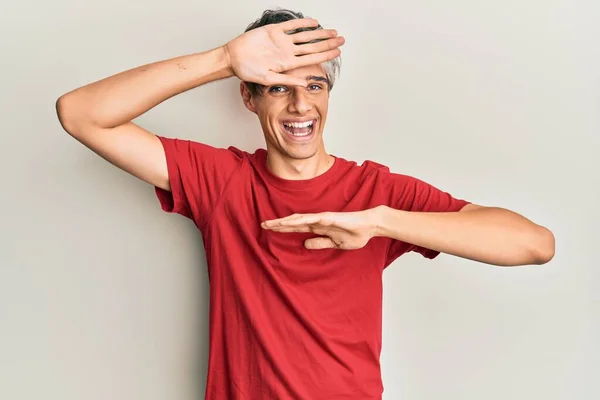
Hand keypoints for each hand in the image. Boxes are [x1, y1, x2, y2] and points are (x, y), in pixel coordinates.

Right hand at [223, 18, 344, 86]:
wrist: (233, 58)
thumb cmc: (247, 71)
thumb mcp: (268, 78)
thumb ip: (287, 79)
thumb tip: (304, 83)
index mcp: (288, 63)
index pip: (312, 58)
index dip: (326, 54)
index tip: (338, 51)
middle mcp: (287, 52)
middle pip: (312, 46)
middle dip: (328, 43)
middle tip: (342, 40)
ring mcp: (281, 41)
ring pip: (305, 35)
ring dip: (319, 34)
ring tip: (333, 32)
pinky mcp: (273, 31)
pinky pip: (291, 26)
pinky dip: (302, 23)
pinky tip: (314, 23)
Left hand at [261, 208, 380, 249]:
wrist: (370, 226)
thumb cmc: (355, 233)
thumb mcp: (334, 244)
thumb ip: (320, 243)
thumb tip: (304, 244)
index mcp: (318, 227)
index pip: (297, 227)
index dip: (283, 228)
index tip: (269, 229)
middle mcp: (317, 220)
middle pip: (294, 222)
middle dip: (279, 224)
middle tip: (263, 224)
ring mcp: (323, 218)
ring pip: (300, 219)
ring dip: (286, 221)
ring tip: (272, 223)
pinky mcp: (330, 218)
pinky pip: (314, 218)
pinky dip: (303, 219)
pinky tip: (293, 221)